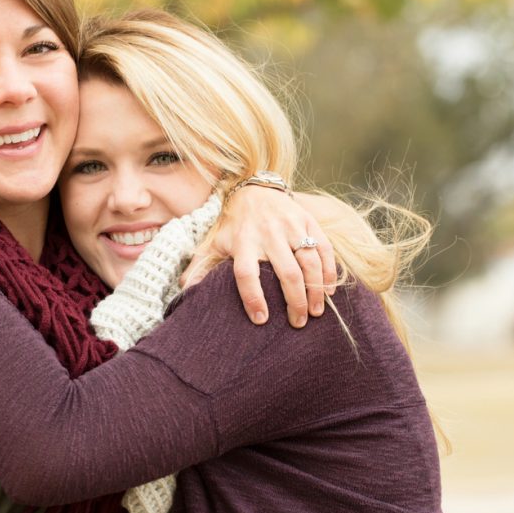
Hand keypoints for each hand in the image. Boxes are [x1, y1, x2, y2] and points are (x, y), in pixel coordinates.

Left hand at [181, 187, 335, 327]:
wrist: (254, 189)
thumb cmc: (234, 224)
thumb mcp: (214, 242)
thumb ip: (200, 267)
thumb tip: (184, 291)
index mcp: (243, 242)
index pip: (246, 274)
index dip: (253, 298)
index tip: (261, 320)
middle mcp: (268, 234)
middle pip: (285, 273)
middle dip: (295, 302)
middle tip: (297, 323)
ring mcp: (291, 227)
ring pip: (309, 262)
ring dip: (315, 290)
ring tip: (316, 313)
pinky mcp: (308, 221)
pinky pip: (324, 248)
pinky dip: (329, 271)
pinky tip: (329, 292)